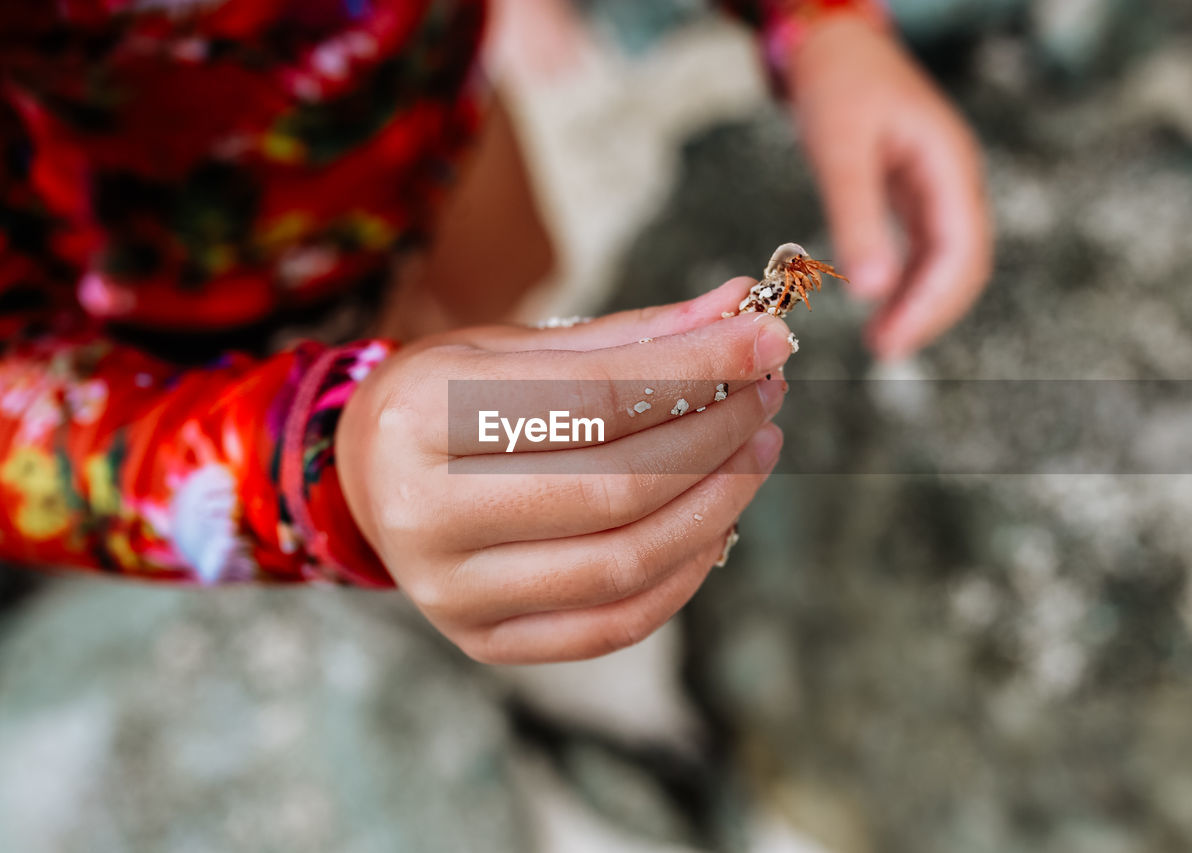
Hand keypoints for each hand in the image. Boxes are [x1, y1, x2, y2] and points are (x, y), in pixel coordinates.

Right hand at [335, 280, 790, 663]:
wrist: (368, 482)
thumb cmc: (448, 401)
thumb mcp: (520, 349)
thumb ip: (630, 338)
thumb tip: (741, 311)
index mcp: (422, 413)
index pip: (594, 396)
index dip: (697, 369)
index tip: (767, 341)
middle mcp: (425, 511)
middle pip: (618, 485)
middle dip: (718, 437)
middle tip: (766, 396)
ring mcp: (452, 592)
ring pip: (626, 562)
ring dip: (717, 505)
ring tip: (757, 451)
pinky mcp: (484, 642)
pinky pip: (614, 624)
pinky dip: (685, 574)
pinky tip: (717, 522)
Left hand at [787, 13, 992, 358]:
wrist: (833, 43)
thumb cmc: (837, 85)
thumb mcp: (840, 151)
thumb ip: (856, 218)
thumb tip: (871, 290)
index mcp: (949, 165)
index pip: (962, 252)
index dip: (933, 305)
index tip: (895, 341)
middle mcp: (954, 178)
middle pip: (963, 264)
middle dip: (930, 312)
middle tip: (883, 350)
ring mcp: (939, 185)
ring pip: (946, 260)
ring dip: (920, 302)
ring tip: (881, 340)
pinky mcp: (916, 191)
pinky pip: (924, 246)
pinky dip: (907, 280)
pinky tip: (880, 303)